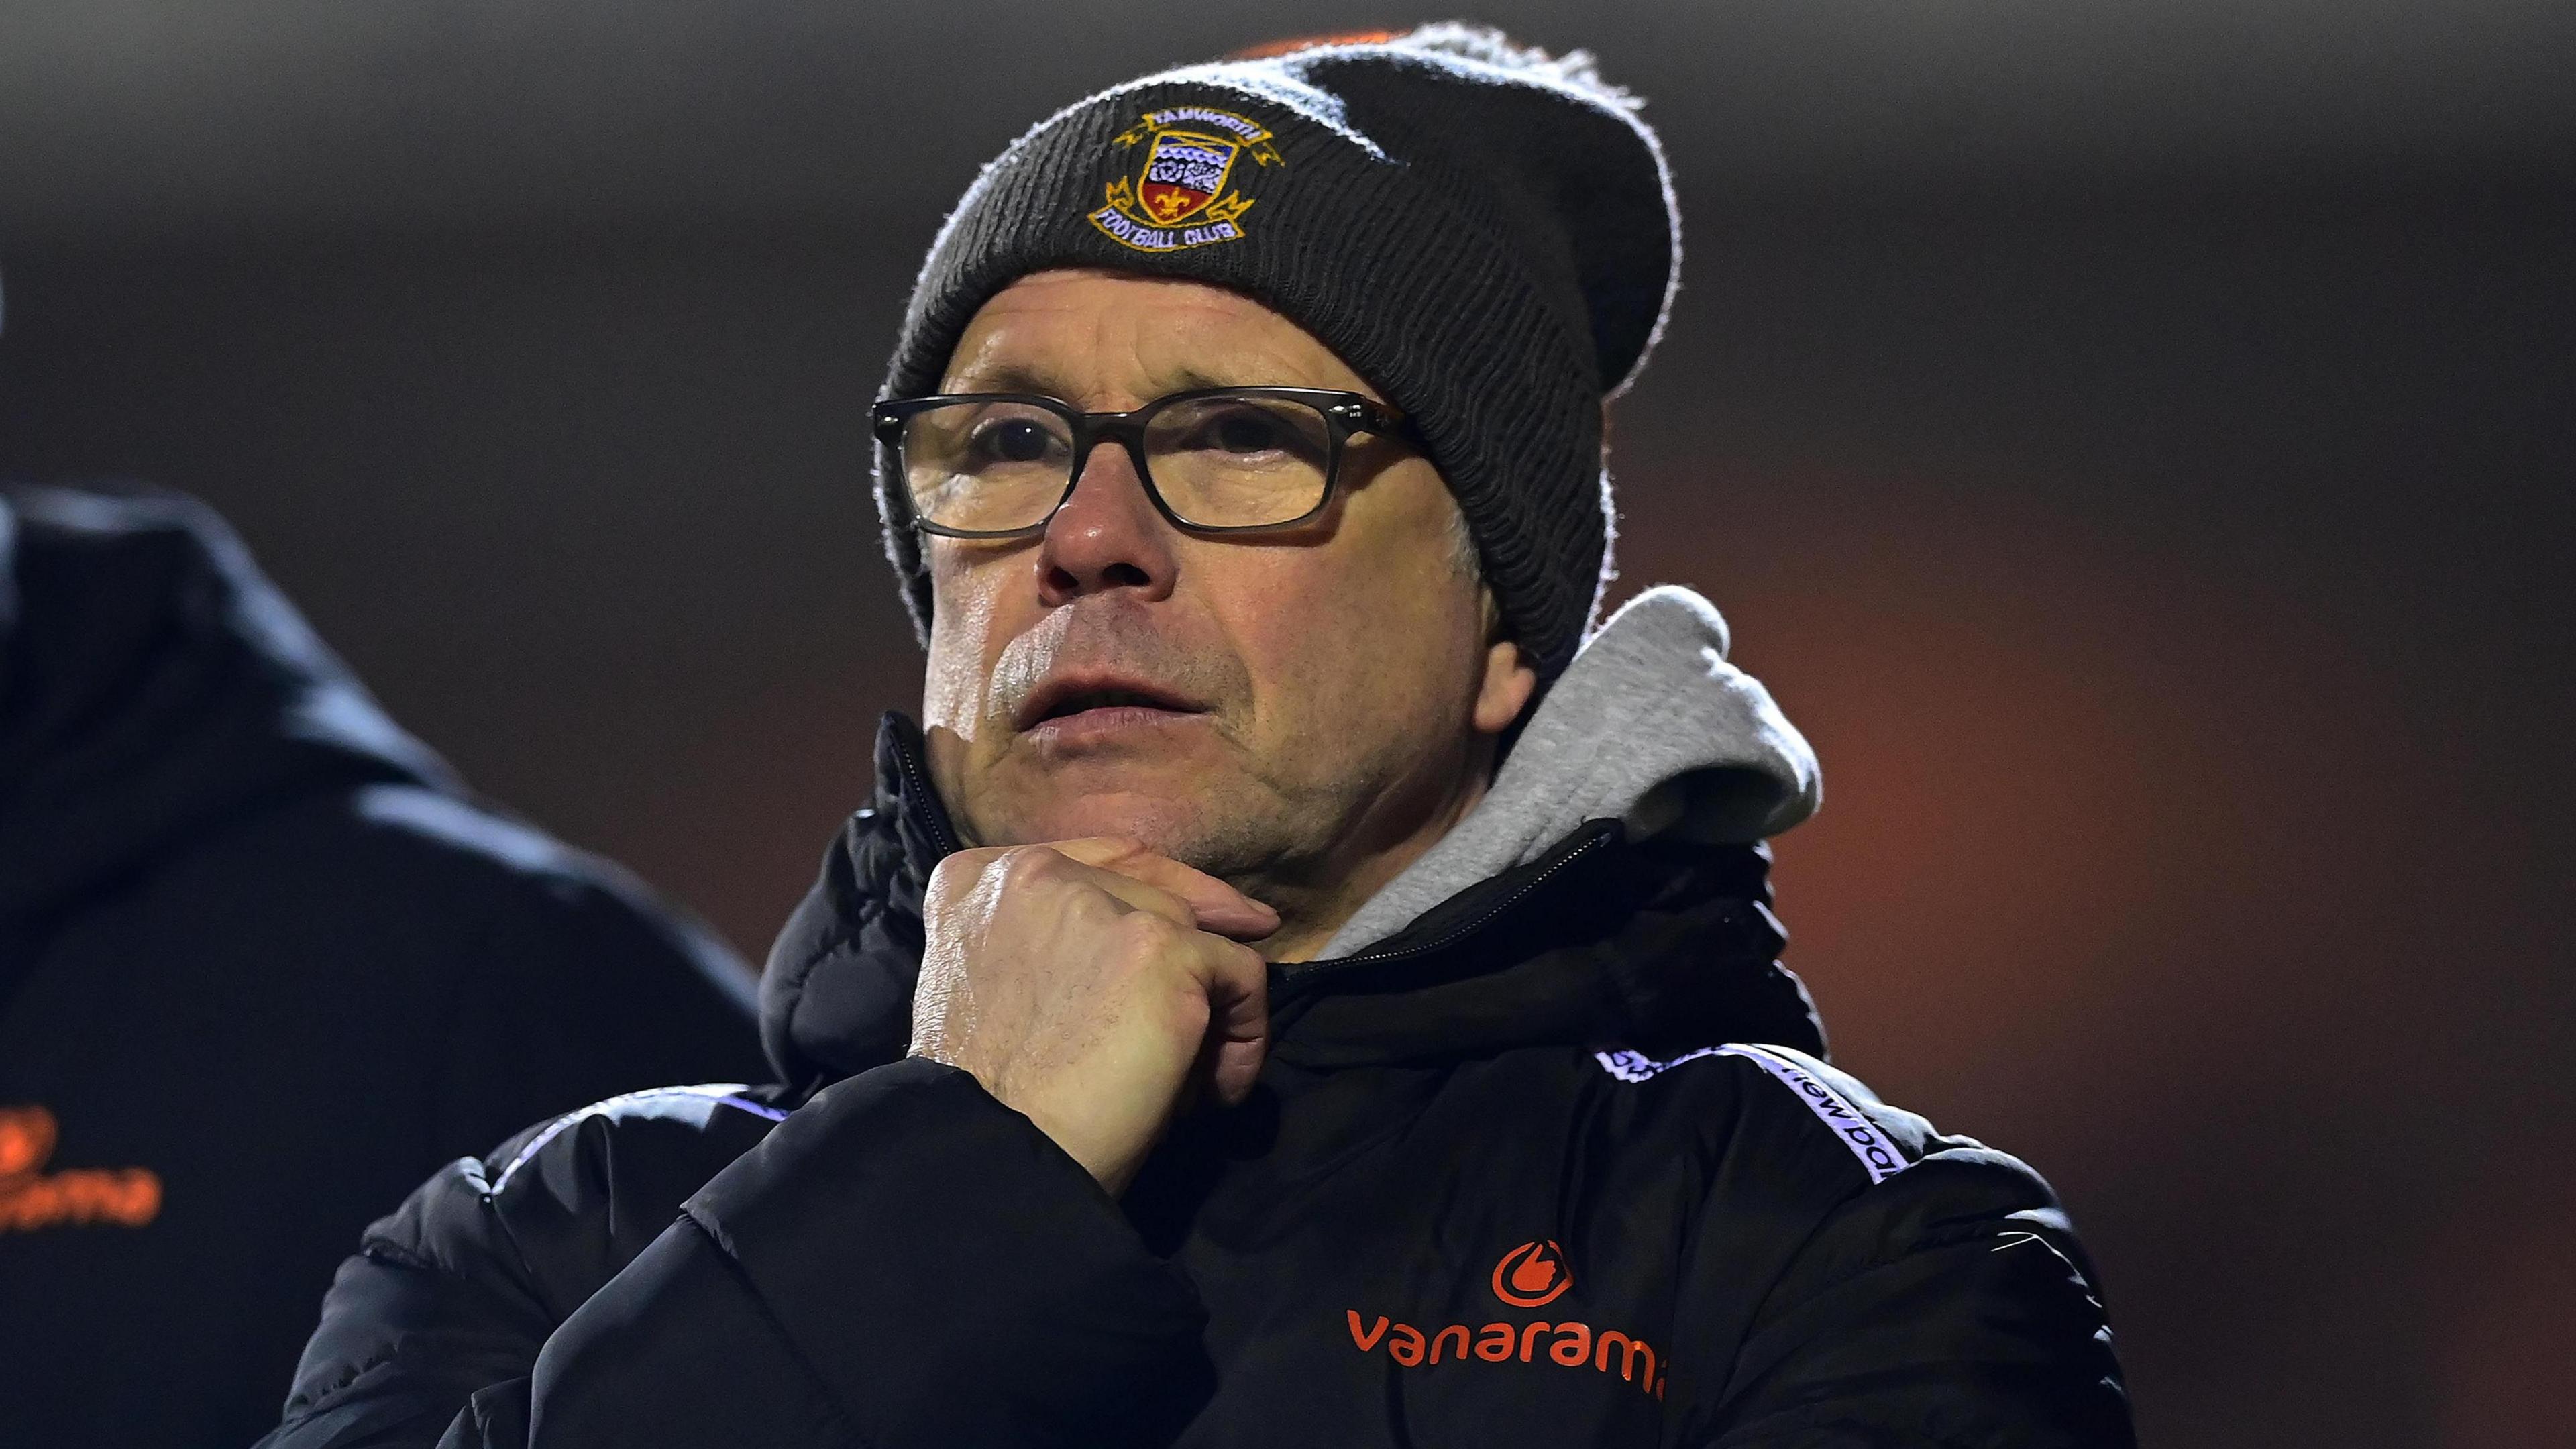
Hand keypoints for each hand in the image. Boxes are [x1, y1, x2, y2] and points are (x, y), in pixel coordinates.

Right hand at [908, 837, 1277, 1196]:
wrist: (992, 1156)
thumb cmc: (988, 1102)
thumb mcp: (992, 989)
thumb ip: (1043, 943)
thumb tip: (1144, 938)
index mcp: (979, 881)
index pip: (1096, 862)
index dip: (1163, 890)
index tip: (1213, 919)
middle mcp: (1034, 873)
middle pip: (1154, 894)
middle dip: (1189, 958)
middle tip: (1198, 1035)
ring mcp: (1100, 905)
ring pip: (1198, 935)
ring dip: (1205, 1009)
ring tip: (1183, 1083)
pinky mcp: (1161, 947)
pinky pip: (1241, 974)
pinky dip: (1244, 1034)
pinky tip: (1212, 1093)